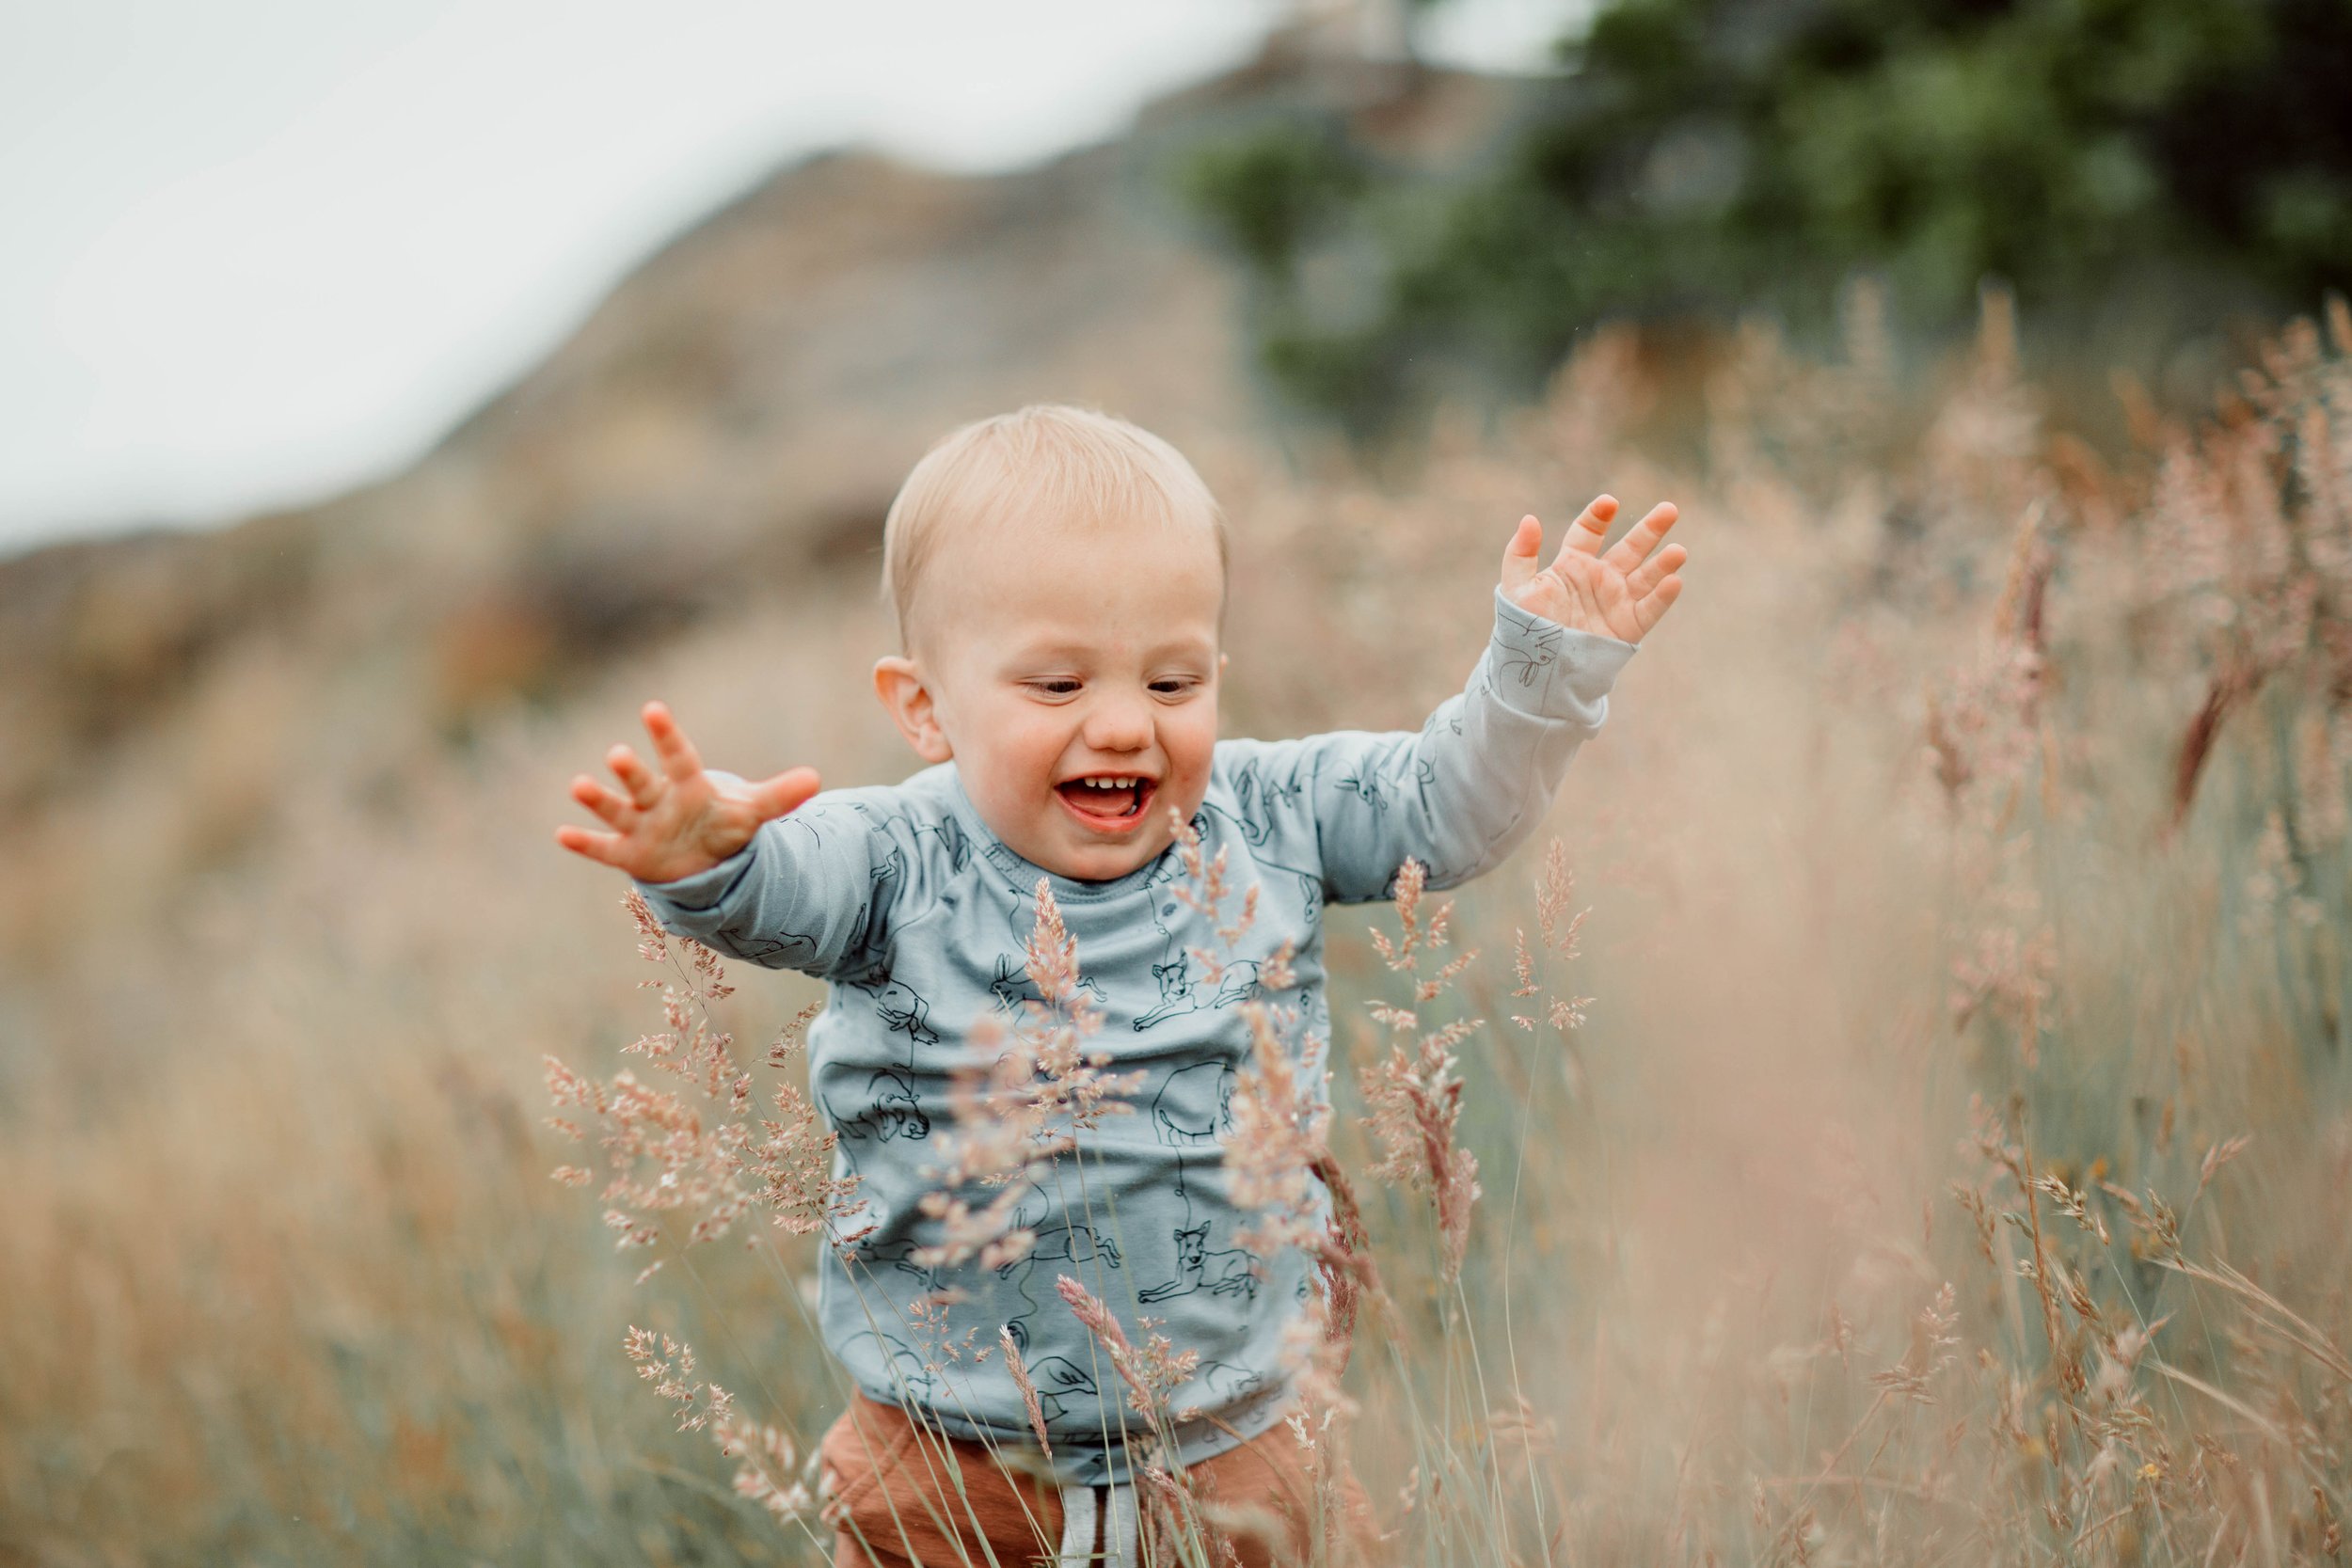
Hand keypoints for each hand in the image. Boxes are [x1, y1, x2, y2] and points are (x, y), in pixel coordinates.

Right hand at [555, 701, 820, 883]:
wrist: (700, 857)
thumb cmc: (720, 823)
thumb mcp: (750, 812)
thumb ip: (779, 796)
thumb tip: (815, 779)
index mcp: (688, 784)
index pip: (678, 755)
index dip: (666, 735)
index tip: (652, 709)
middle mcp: (657, 799)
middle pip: (643, 781)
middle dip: (631, 769)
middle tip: (617, 753)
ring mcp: (639, 825)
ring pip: (616, 808)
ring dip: (598, 799)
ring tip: (579, 785)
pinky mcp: (628, 853)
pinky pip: (603, 849)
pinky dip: (584, 843)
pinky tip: (562, 834)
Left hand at [1499, 495, 1685, 643]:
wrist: (1538, 669)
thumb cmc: (1525, 628)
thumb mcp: (1517, 588)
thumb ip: (1520, 554)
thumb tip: (1529, 519)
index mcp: (1573, 564)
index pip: (1589, 532)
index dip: (1599, 516)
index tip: (1609, 503)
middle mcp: (1600, 578)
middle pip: (1630, 547)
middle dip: (1650, 529)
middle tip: (1670, 509)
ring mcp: (1617, 600)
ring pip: (1647, 576)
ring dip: (1663, 563)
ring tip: (1679, 551)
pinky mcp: (1628, 626)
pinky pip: (1650, 609)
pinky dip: (1663, 596)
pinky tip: (1674, 581)